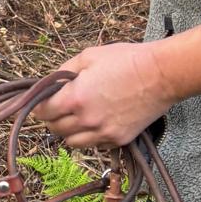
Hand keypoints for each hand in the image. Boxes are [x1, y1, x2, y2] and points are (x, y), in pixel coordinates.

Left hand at [34, 41, 173, 148]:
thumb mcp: (88, 56)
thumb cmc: (126, 60)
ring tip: (76, 116)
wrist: (161, 74)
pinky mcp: (118, 140)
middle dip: (52, 118)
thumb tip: (51, 85)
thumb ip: (64, 72)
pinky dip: (89, 137)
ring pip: (72, 142)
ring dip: (69, 131)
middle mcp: (87, 120)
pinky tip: (96, 122)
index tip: (42, 102)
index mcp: (76, 98)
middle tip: (58, 106)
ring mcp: (103, 133)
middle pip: (55, 129)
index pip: (43, 112)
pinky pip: (94, 145)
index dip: (40, 106)